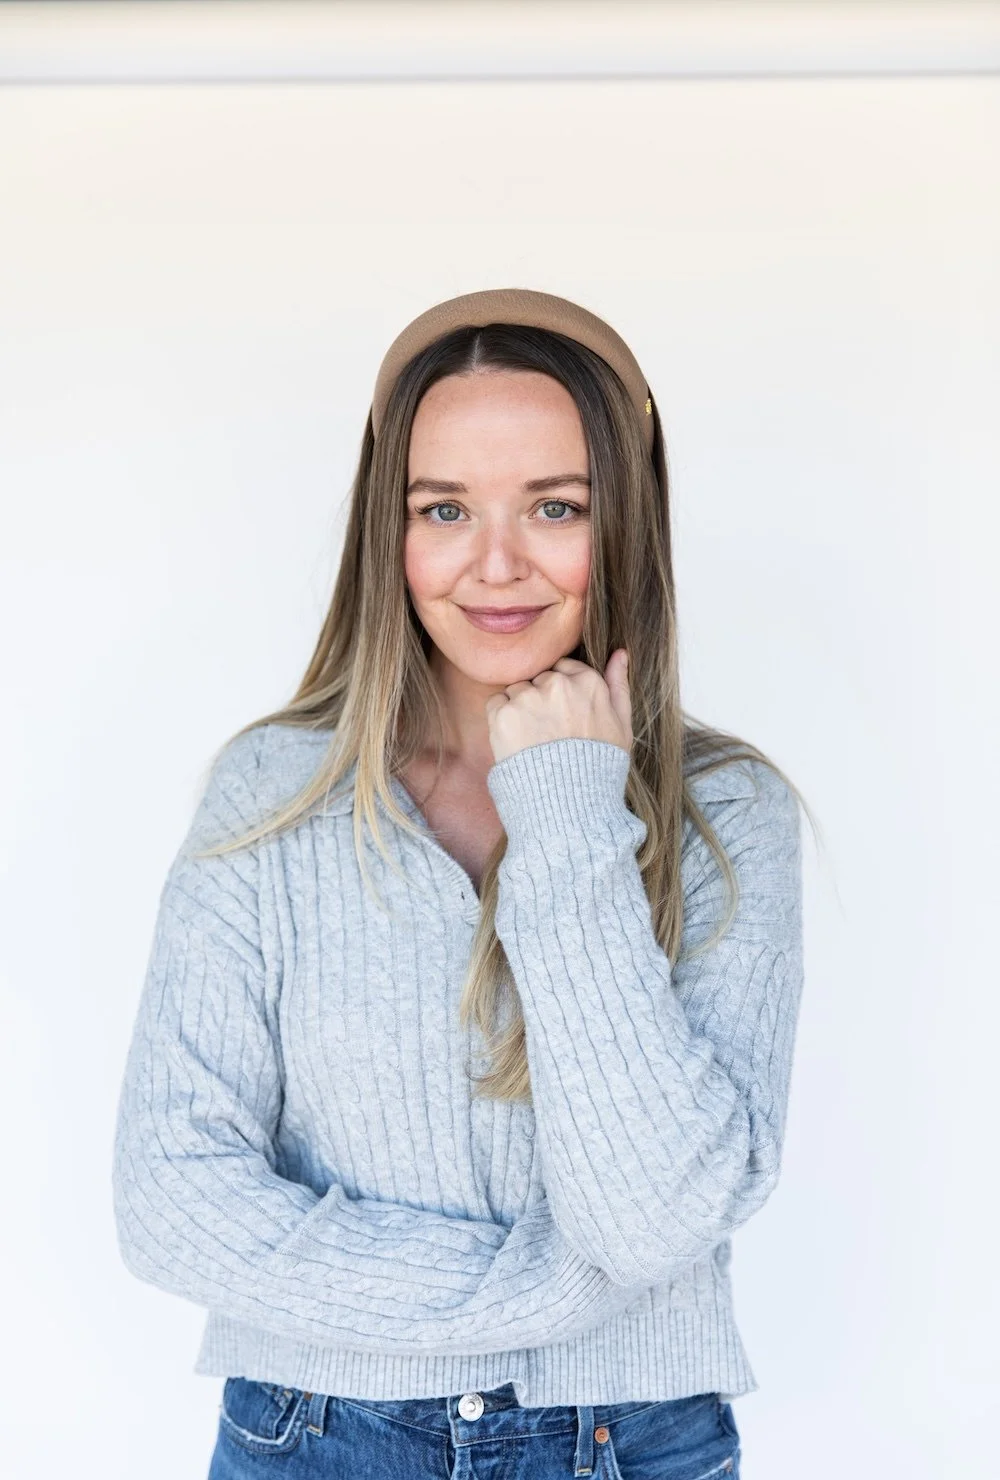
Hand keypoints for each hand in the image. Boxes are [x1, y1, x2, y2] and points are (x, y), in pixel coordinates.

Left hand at [485, 649, 631, 764]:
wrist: (569, 805)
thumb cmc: (600, 767)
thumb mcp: (622, 726)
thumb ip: (619, 685)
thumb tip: (620, 653)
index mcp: (587, 682)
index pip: (563, 668)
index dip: (561, 693)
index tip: (563, 716)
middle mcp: (557, 684)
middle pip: (538, 678)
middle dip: (540, 699)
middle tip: (548, 733)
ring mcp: (528, 698)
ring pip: (516, 690)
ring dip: (520, 708)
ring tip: (533, 741)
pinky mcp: (503, 715)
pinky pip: (496, 703)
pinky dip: (501, 719)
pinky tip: (518, 743)